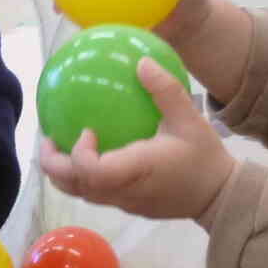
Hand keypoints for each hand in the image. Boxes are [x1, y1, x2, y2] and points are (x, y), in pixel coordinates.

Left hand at [39, 58, 236, 221]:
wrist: (219, 196)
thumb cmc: (205, 157)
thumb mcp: (190, 119)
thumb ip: (165, 91)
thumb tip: (141, 62)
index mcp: (136, 171)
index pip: (93, 172)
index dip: (78, 155)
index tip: (85, 130)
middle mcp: (123, 191)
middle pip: (74, 186)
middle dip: (53, 164)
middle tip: (48, 137)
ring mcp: (123, 202)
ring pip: (80, 194)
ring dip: (63, 172)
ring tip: (58, 146)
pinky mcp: (126, 205)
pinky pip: (94, 193)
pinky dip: (80, 176)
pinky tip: (87, 153)